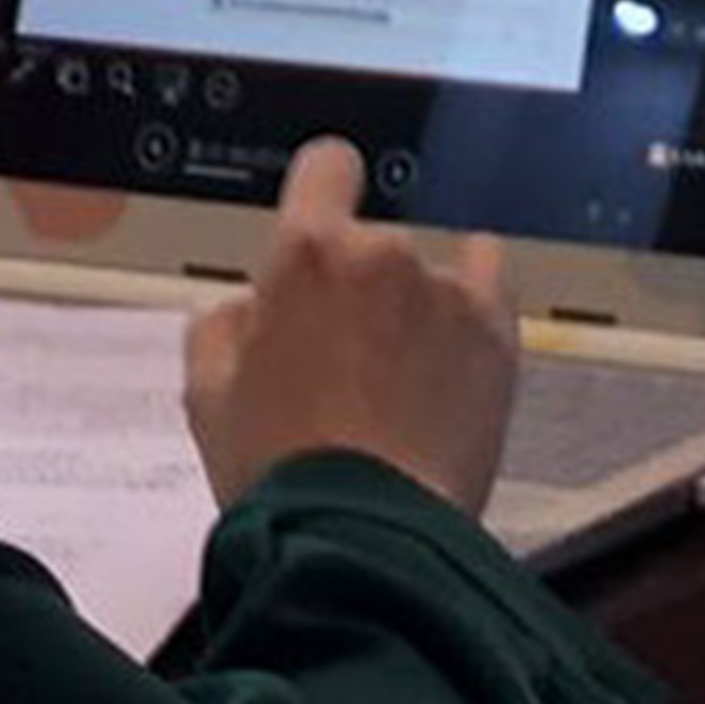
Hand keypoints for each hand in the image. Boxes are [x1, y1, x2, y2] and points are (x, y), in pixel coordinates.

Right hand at [181, 137, 519, 511]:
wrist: (364, 535)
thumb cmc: (282, 473)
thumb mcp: (208, 399)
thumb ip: (221, 328)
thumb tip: (246, 310)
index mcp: (305, 256)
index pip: (326, 168)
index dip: (324, 189)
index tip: (325, 212)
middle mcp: (385, 256)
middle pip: (373, 244)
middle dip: (356, 287)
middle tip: (339, 359)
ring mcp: (447, 293)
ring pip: (428, 276)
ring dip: (412, 311)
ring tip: (394, 388)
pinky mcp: (496, 335)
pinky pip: (487, 290)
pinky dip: (469, 310)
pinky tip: (450, 352)